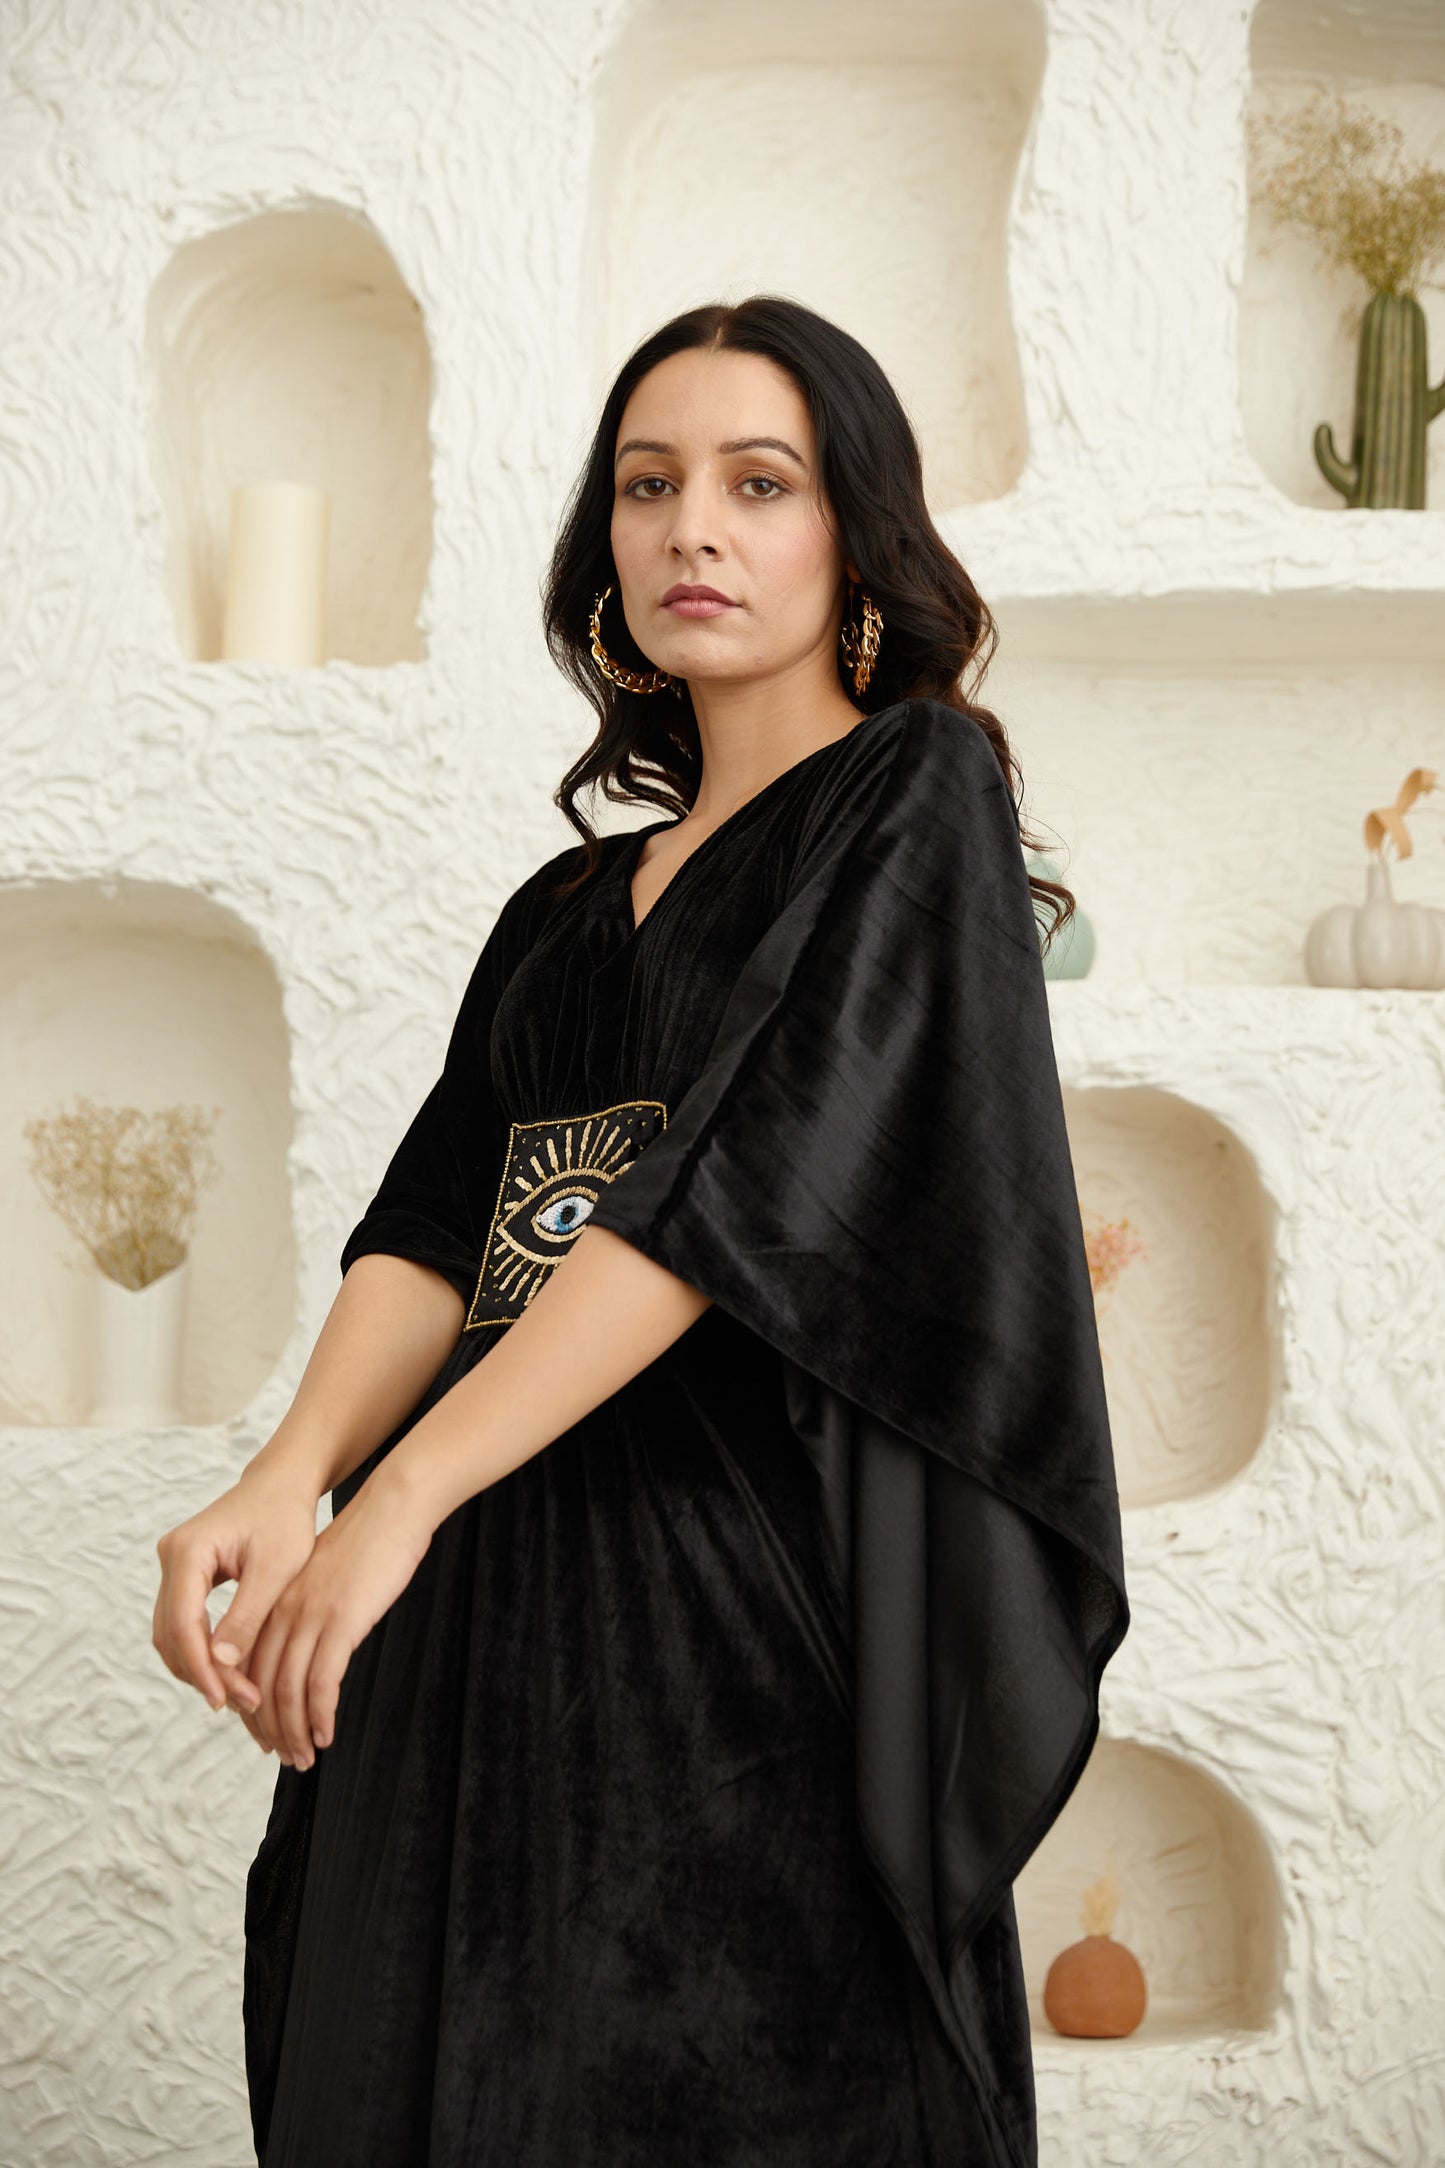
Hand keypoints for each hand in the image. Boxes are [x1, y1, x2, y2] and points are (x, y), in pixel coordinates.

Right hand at [152, 1464, 319, 1730]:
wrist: (282, 1485)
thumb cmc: (285, 1518)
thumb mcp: (276, 1568)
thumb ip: (247, 1615)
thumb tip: (220, 1665)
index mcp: (189, 1549)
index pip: (182, 1622)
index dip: (202, 1668)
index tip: (227, 1700)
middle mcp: (171, 1555)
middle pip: (171, 1631)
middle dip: (202, 1672)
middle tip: (241, 1702)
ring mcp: (173, 1565)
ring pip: (172, 1632)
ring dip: (199, 1666)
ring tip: (238, 1694)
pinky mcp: (184, 1574)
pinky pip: (182, 1622)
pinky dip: (201, 1649)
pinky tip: (230, 1671)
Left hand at [242, 1471, 432, 1769]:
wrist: (392, 1508)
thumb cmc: (366, 1543)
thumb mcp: (324, 1579)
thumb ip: (306, 1612)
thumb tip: (304, 1649)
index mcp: (274, 1601)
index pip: (247, 1668)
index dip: (252, 1710)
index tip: (265, 1737)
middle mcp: (282, 1611)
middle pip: (260, 1686)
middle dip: (269, 1730)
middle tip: (285, 1758)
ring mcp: (310, 1617)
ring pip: (287, 1691)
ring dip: (294, 1732)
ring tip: (305, 1758)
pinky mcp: (340, 1622)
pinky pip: (321, 1682)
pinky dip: (320, 1716)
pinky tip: (326, 1735)